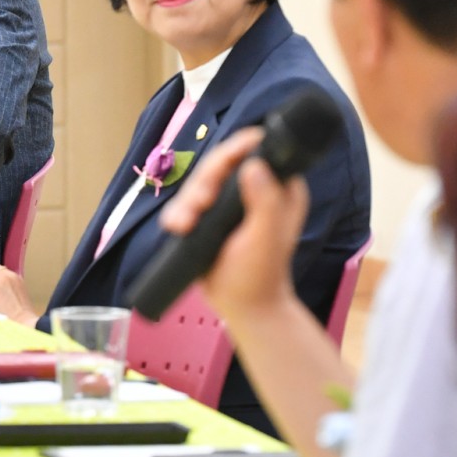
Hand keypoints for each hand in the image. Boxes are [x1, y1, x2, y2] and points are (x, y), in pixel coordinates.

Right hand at [158, 127, 308, 316]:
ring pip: (199, 181)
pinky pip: (187, 201)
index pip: (256, 150)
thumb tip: (254, 164)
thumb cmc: (260, 275)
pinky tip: (178, 228)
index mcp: (279, 187)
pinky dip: (179, 213)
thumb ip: (265, 200)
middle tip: (199, 206)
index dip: (234, 151)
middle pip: (219, 163)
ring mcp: (230, 201)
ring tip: (184, 225)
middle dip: (203, 183)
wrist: (243, 307)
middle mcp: (255, 187)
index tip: (218, 169)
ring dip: (186, 201)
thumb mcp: (266, 237)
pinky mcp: (210, 215)